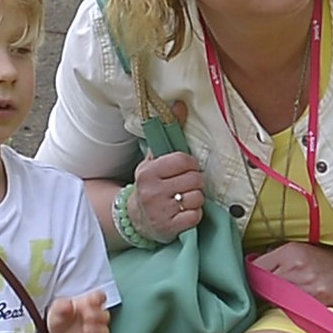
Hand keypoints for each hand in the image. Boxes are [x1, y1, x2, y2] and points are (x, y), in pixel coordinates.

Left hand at [47, 291, 112, 332]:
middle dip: (97, 315)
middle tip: (87, 317)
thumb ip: (61, 306)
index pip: (99, 298)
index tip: (93, 301)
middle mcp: (95, 318)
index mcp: (88, 305)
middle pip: (104, 314)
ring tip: (85, 331)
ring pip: (104, 331)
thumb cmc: (61, 323)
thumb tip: (68, 304)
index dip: (99, 298)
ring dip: (96, 331)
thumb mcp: (56, 312)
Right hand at [129, 101, 203, 242]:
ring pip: (198, 198)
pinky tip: (183, 211)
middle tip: (186, 184)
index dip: (190, 164)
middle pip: (195, 180)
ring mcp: (161, 211)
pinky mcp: (169, 228)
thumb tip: (180, 104)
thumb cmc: (150, 185)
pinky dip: (194, 214)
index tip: (186, 168)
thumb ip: (168, 134)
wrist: (134, 218)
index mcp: (149, 172)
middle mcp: (152, 191)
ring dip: (195, 198)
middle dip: (195, 182)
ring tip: (184, 198)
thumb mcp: (153, 160)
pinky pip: (196, 216)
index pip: (183, 161)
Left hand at [252, 242, 332, 305]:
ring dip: (275, 297)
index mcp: (291, 251)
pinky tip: (297, 301)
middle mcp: (296, 267)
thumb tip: (255, 262)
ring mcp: (306, 286)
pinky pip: (292, 307)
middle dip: (262, 286)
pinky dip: (290, 306)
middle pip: (263, 283)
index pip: (256, 266)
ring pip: (275, 298)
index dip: (253, 273)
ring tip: (285, 293)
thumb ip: (280, 255)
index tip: (254, 276)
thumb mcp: (305, 248)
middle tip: (268, 286)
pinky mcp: (316, 302)